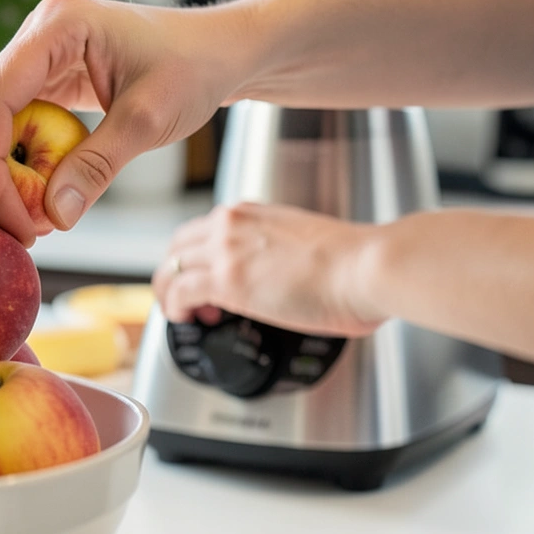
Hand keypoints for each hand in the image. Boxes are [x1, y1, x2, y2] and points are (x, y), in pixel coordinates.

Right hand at [0, 0, 256, 243]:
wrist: (221, 52)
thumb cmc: (194, 67)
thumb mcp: (148, 120)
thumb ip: (97, 166)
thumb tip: (53, 217)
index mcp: (57, 25)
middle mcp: (39, 34)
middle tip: (1, 223)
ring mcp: (40, 55)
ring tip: (17, 218)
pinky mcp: (49, 79)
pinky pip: (16, 122)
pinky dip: (18, 161)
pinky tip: (31, 197)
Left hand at [151, 202, 384, 336]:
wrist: (364, 267)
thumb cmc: (353, 263)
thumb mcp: (308, 246)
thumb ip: (286, 256)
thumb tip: (291, 282)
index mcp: (254, 214)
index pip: (205, 229)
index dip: (198, 257)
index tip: (206, 277)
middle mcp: (233, 224)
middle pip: (178, 245)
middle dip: (176, 272)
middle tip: (185, 299)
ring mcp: (226, 250)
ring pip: (170, 267)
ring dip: (169, 293)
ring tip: (180, 313)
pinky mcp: (225, 281)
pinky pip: (178, 291)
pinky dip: (173, 308)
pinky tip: (183, 319)